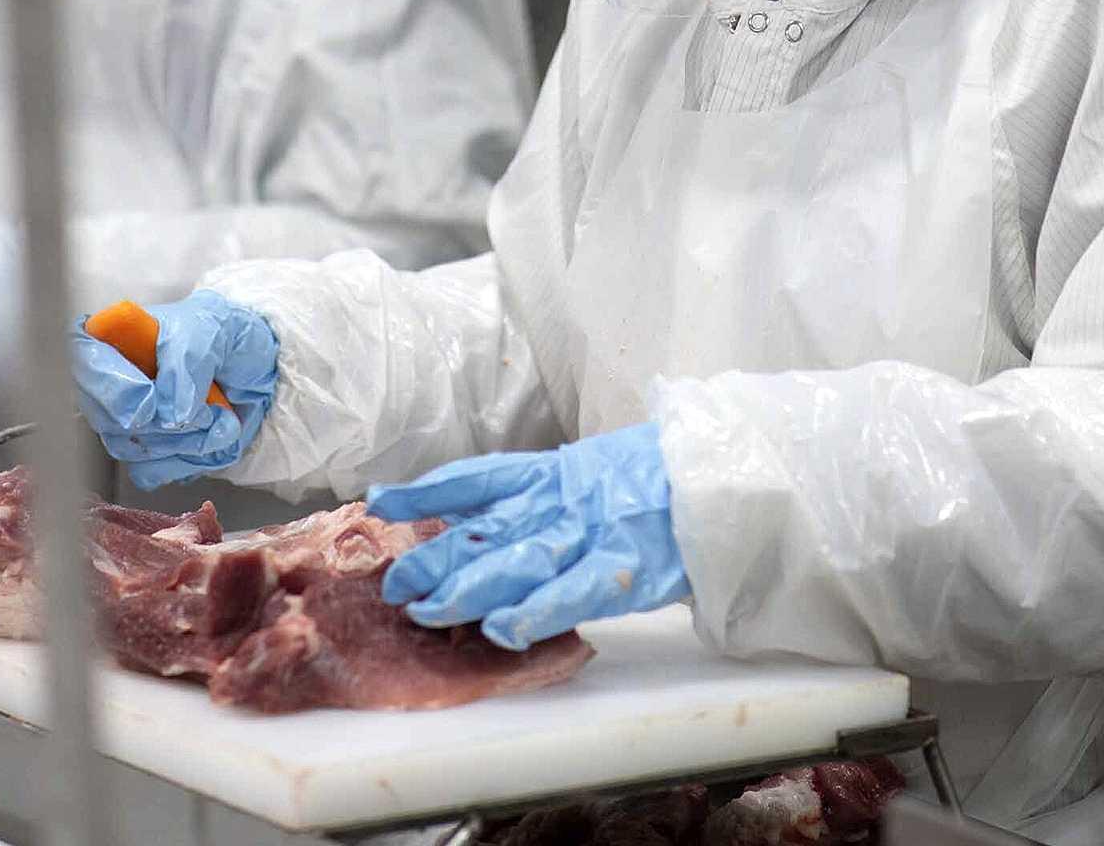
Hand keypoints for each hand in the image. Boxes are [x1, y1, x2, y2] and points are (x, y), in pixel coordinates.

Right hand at [69, 292, 277, 488]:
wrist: (257, 370)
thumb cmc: (225, 336)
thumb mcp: (210, 328)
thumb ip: (185, 361)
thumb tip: (169, 411)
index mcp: (115, 337)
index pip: (83, 361)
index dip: (110, 387)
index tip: (148, 402)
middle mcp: (113, 381)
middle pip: (105, 416)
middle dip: (160, 421)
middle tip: (201, 409)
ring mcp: (127, 420)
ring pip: (130, 448)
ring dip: (184, 439)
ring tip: (217, 415)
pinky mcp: (147, 452)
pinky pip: (150, 472)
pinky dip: (187, 459)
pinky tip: (210, 437)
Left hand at [366, 421, 689, 650]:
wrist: (724, 482)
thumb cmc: (654, 483)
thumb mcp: (588, 477)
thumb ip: (537, 499)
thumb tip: (469, 520)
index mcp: (553, 474)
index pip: (476, 478)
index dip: (426, 492)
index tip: (380, 502)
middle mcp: (562, 501)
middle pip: (485, 530)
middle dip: (435, 559)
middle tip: (393, 586)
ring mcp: (592, 532)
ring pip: (518, 561)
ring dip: (469, 590)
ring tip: (428, 613)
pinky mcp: (625, 566)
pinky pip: (573, 593)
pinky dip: (536, 612)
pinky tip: (502, 630)